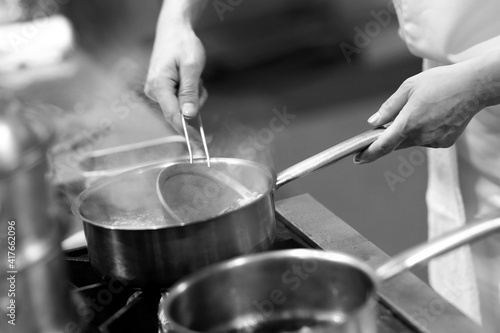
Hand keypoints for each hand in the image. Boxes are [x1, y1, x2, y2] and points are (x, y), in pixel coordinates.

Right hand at [145, 25, 207, 135]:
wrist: (174, 30)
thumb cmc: (182, 44)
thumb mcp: (191, 67)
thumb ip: (190, 92)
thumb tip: (189, 115)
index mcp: (159, 86)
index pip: (173, 115)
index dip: (187, 130)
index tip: (198, 143)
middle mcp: (154, 92)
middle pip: (180, 112)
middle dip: (195, 102)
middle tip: (199, 82)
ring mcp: (157, 92)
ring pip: (183, 107)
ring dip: (194, 95)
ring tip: (194, 76)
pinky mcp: (162, 91)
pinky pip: (181, 100)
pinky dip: (190, 93)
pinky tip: (190, 78)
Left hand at [354, 60, 492, 162]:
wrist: (474, 86)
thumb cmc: (440, 82)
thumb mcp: (408, 88)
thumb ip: (388, 107)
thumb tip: (373, 122)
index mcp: (408, 123)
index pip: (382, 146)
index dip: (369, 154)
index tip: (359, 159)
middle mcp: (420, 136)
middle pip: (396, 143)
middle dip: (391, 135)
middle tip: (399, 116)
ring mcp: (434, 141)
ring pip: (412, 141)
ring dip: (409, 131)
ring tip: (423, 109)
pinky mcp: (445, 142)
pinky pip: (426, 140)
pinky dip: (424, 131)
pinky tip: (434, 116)